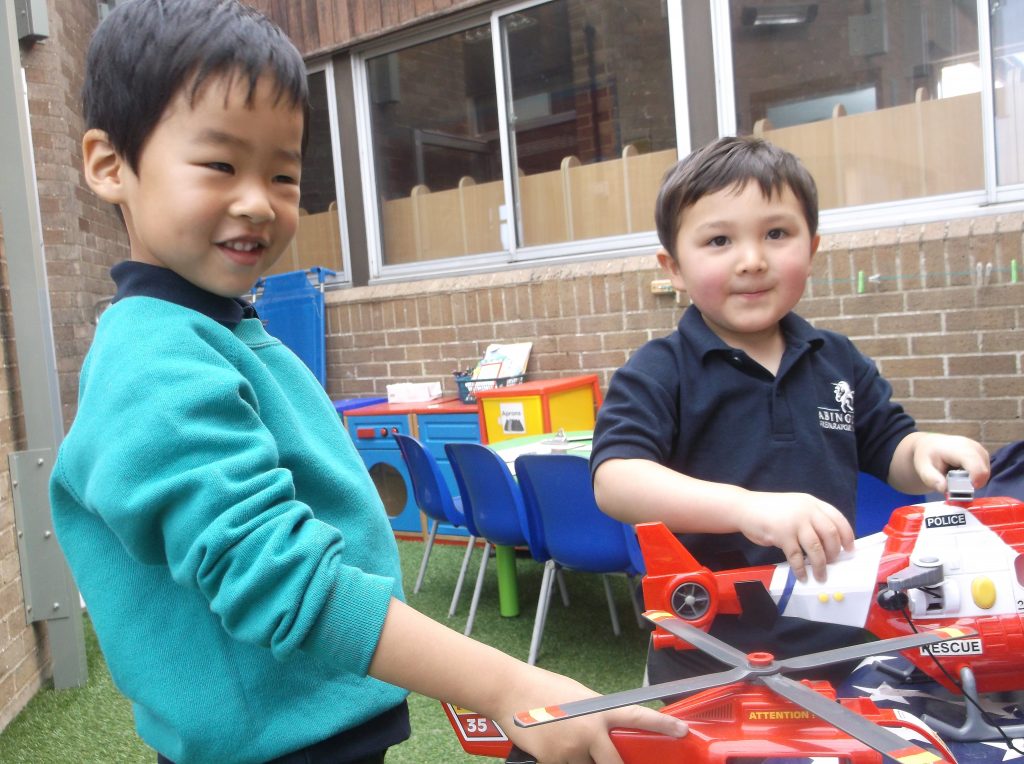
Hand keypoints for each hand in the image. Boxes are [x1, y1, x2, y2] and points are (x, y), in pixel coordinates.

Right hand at [499, 667, 686, 763]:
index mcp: (599, 709)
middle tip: (595, 753)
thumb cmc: (543, 689)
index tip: (682, 732)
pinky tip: (547, 746)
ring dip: (579, 761)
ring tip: (560, 739)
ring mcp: (573, 749)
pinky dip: (558, 763)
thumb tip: (608, 730)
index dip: (662, 726)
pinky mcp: (554, 761)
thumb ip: (596, 714)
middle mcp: (590, 730)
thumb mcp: (577, 697)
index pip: (638, 717)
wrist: (509, 691)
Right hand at [735, 492, 854, 582]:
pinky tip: (802, 576)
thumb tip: (829, 543)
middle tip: (832, 563)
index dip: (847, 536)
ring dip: (820, 565)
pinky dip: (801, 569)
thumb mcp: (796, 507)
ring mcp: (794, 523)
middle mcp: (806, 511)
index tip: (849, 549)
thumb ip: (812, 518)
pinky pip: (796, 556)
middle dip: (834, 553)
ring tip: (821, 576)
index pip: (838, 519)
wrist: (745, 508)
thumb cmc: (771, 510)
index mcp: (812, 503)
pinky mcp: (782, 535)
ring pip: (816, 548)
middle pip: (830, 534)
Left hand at [910, 433, 989, 493]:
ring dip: (971, 480)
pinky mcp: (983, 454)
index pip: (976, 468)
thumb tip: (944, 489)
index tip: (961, 490)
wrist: (930, 444)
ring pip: (985, 474)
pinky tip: (961, 471)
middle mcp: (973, 447)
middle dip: (970, 484)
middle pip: (983, 473)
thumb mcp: (923, 468)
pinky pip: (984, 472)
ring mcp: (980, 450)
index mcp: (958, 449)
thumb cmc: (927, 456)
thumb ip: (931, 479)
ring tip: (955, 475)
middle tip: (952, 482)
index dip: (973, 482)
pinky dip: (974, 476)